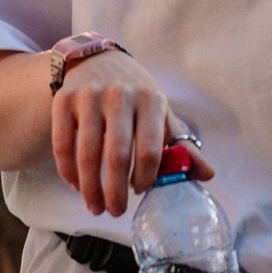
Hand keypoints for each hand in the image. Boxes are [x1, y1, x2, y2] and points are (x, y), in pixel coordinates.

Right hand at [50, 48, 215, 216]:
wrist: (99, 60)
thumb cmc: (136, 97)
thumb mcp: (162, 115)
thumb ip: (182, 147)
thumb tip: (208, 175)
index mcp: (151, 101)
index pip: (151, 149)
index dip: (147, 178)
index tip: (141, 191)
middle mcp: (121, 95)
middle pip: (118, 155)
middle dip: (116, 192)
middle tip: (116, 212)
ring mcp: (90, 96)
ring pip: (87, 154)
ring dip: (90, 188)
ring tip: (95, 206)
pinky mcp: (65, 100)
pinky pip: (63, 144)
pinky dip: (68, 171)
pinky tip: (76, 185)